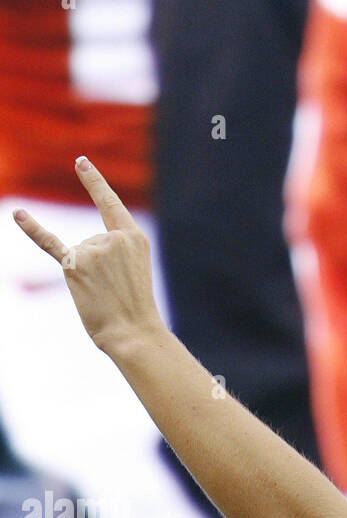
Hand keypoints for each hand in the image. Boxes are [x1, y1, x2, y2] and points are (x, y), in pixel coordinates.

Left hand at [12, 157, 163, 357]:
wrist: (133, 333)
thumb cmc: (136, 312)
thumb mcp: (133, 275)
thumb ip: (109, 259)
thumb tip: (73, 259)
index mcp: (134, 238)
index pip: (110, 203)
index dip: (94, 182)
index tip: (80, 162)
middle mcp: (112, 237)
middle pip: (93, 245)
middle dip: (99, 271)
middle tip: (116, 294)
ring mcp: (91, 249)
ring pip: (79, 256)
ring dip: (87, 279)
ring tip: (104, 297)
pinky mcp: (73, 265)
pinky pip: (49, 243)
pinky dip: (32, 228)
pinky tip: (18, 214)